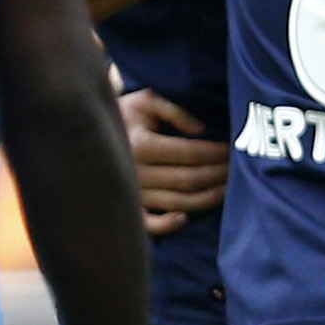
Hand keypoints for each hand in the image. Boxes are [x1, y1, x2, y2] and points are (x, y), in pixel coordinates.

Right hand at [121, 86, 228, 234]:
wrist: (85, 131)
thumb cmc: (124, 113)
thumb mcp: (146, 99)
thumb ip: (175, 110)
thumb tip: (201, 130)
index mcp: (141, 145)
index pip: (189, 153)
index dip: (215, 153)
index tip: (233, 149)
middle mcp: (136, 173)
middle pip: (188, 180)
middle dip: (218, 175)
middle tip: (239, 169)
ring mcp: (132, 193)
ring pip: (178, 203)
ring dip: (207, 199)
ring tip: (228, 189)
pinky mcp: (128, 207)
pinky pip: (149, 225)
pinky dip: (168, 225)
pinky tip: (185, 218)